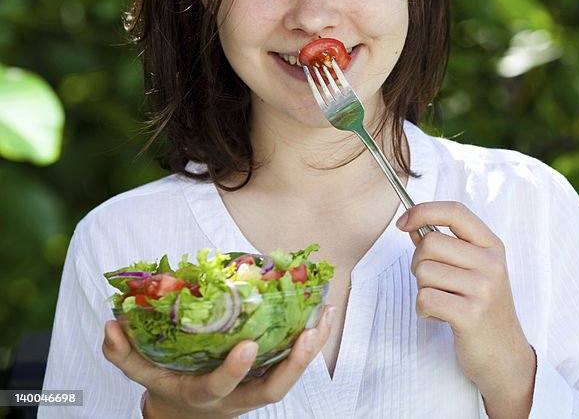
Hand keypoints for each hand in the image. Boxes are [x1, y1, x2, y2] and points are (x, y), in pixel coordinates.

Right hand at [102, 306, 335, 418]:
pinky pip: (295, 362)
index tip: (247, 345)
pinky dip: (312, 340)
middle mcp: (236, 397)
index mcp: (203, 395)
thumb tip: (109, 324)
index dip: (234, 370)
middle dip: (292, 366)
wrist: (189, 414)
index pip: (219, 387)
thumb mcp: (142, 373)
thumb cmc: (168, 386)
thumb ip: (123, 353)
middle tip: (307, 334)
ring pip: (290, 377)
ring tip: (325, 314)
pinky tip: (324, 312)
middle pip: (271, 391)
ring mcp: (256, 389)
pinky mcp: (270, 376)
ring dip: (311, 348)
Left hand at [398, 202, 535, 418]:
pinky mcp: (470, 315)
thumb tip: (412, 225)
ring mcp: (483, 289)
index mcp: (492, 246)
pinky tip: (442, 316)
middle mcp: (491, 263)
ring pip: (424, 272)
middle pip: (430, 243)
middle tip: (432, 281)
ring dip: (423, 289)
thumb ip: (446, 246)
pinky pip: (425, 299)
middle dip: (418, 263)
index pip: (455, 212)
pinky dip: (424, 309)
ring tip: (443, 301)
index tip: (403, 222)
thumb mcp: (473, 270)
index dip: (423, 211)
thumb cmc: (484, 309)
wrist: (505, 355)